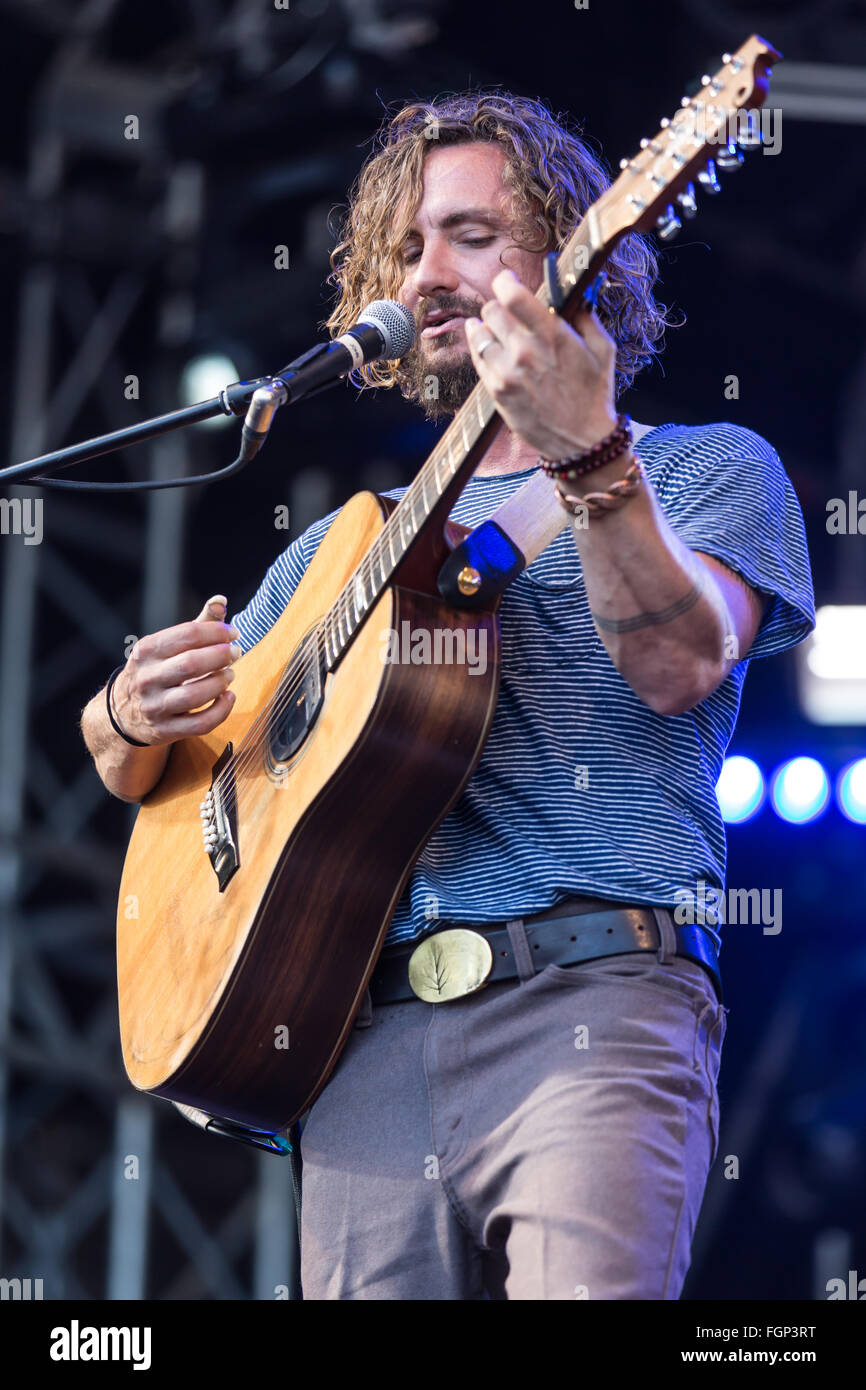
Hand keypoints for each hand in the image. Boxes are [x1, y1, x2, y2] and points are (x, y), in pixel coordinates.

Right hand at [111, 594, 239, 745]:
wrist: (123, 714)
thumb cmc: (156, 671)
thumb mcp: (167, 647)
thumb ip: (197, 625)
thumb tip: (221, 600)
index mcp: (146, 651)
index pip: (187, 635)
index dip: (216, 632)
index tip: (233, 633)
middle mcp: (146, 678)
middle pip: (191, 664)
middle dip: (220, 656)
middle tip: (236, 652)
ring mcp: (154, 707)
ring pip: (195, 696)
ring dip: (220, 683)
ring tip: (230, 674)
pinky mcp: (164, 731)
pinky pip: (200, 724)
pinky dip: (221, 711)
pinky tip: (228, 697)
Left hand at [464, 268, 617, 457]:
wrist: (580, 443)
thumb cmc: (594, 395)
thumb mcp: (603, 351)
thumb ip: (587, 317)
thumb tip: (574, 293)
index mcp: (552, 335)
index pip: (512, 295)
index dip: (504, 282)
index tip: (507, 282)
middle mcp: (525, 351)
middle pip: (491, 310)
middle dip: (498, 306)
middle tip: (504, 311)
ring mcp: (507, 373)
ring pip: (479, 334)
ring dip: (485, 327)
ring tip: (490, 328)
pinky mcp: (496, 391)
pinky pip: (478, 358)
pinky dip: (481, 349)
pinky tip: (488, 347)